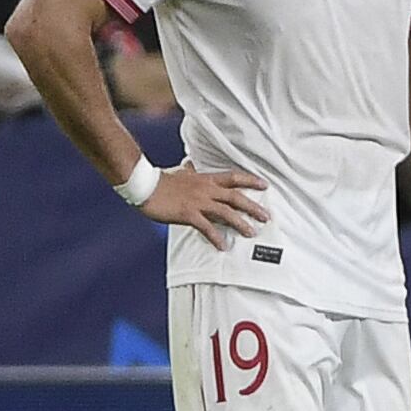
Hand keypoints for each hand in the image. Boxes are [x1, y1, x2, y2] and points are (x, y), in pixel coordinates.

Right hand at [142, 162, 267, 247]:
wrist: (144, 185)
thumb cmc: (161, 180)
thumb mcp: (180, 173)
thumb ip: (189, 171)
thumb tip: (190, 164)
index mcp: (206, 179)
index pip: (234, 178)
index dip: (250, 181)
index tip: (265, 185)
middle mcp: (206, 190)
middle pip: (236, 197)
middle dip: (253, 207)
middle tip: (266, 217)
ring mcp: (198, 202)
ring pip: (226, 213)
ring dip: (240, 223)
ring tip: (251, 233)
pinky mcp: (188, 214)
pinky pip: (206, 227)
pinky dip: (216, 237)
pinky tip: (223, 246)